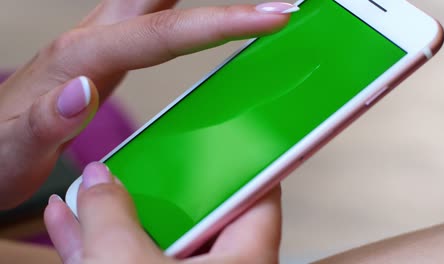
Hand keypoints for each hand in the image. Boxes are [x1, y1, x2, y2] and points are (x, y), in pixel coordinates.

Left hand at [0, 1, 295, 208]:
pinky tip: (196, 13)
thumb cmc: (4, 149)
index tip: (269, 16)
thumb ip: (47, 119)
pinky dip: (182, 6)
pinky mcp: (107, 52)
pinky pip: (152, 17)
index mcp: (80, 59)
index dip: (219, 23)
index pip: (162, 33)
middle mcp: (94, 39)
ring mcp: (101, 41)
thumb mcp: (17, 146)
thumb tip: (84, 89)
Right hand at [44, 162, 281, 263]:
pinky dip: (99, 244)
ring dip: (122, 212)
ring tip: (96, 182)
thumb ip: (111, 216)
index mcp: (243, 261)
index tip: (228, 134)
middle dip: (163, 186)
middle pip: (197, 214)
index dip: (244, 161)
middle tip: (148, 154)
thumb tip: (98, 180)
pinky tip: (71, 220)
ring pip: (154, 240)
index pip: (259, 194)